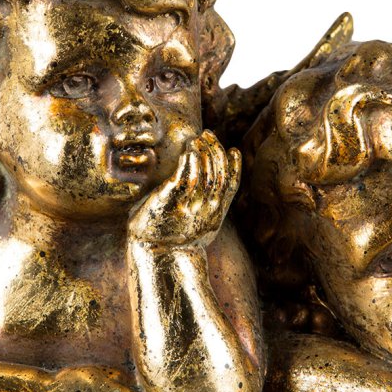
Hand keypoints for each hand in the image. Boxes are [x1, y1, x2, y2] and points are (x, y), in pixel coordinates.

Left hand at [128, 131, 240, 246]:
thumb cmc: (172, 240)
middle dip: (216, 151)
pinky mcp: (173, 199)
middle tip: (209, 135)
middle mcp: (208, 208)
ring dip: (204, 150)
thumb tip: (209, 195)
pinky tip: (190, 147)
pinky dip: (191, 158)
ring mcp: (191, 204)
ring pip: (206, 171)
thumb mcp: (197, 226)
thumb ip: (205, 209)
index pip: (231, 185)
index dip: (234, 166)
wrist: (156, 256)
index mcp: (215, 214)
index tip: (233, 150)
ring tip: (199, 138)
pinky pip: (187, 174)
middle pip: (219, 173)